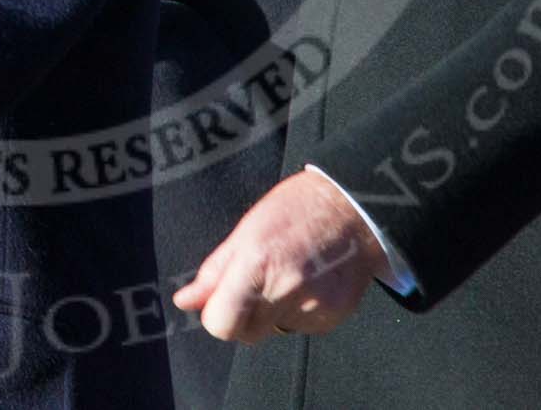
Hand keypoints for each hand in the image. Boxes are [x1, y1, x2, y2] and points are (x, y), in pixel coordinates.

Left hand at [174, 169, 384, 343]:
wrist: (356, 206)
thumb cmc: (298, 208)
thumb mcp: (248, 229)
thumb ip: (215, 270)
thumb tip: (184, 301)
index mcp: (257, 263)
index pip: (221, 324)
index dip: (216, 314)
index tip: (222, 299)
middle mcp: (286, 289)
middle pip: (246, 333)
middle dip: (244, 315)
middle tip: (256, 283)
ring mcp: (314, 306)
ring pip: (276, 330)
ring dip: (274, 312)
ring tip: (289, 274)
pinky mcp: (335, 316)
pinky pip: (304, 327)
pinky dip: (301, 311)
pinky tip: (311, 282)